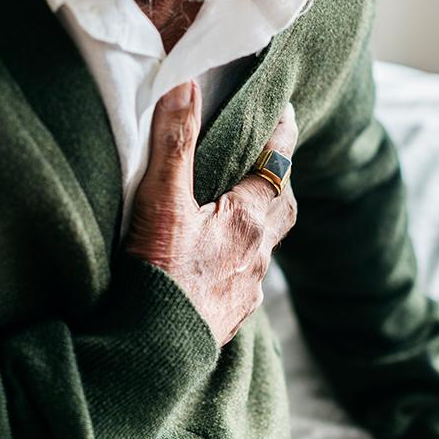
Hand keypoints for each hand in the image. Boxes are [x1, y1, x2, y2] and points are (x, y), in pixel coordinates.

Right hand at [126, 80, 298, 345]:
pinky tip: (215, 265)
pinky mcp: (229, 316)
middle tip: (266, 159)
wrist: (153, 354)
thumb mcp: (161, 203)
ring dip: (256, 222)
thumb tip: (187, 84)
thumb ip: (174, 143)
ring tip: (236, 209)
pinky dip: (237, 260)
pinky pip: (245, 278)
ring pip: (263, 245)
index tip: (285, 112)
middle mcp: (258, 254)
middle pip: (281, 206)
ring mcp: (246, 289)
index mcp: (249, 220)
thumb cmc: (160, 277)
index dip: (282, 135)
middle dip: (276, 179)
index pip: (278, 165)